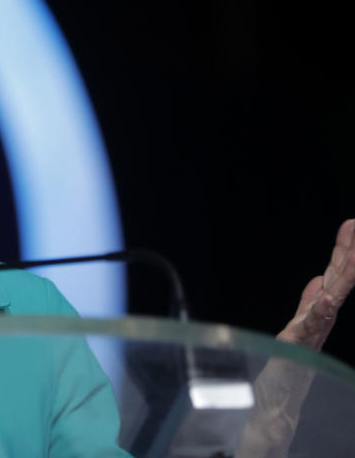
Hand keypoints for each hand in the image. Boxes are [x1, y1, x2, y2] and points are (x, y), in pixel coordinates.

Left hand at [237, 219, 354, 456]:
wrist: (279, 402)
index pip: (334, 276)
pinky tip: (325, 296)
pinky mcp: (298, 347)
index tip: (351, 224)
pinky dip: (319, 310)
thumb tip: (318, 282)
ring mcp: (311, 332)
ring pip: (330, 298)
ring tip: (349, 251)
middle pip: (337, 282)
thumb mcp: (299, 326)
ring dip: (340, 275)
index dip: (344, 251)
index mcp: (319, 311)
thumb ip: (310, 305)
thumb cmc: (290, 366)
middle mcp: (320, 320)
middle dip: (347, 254)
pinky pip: (310, 326)